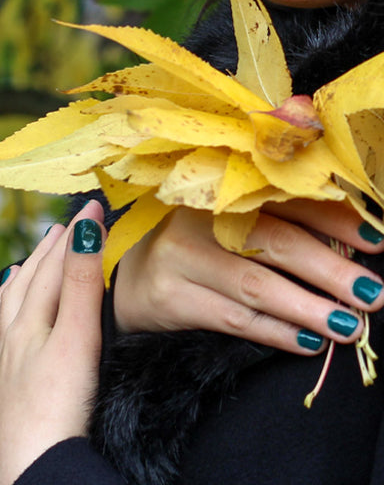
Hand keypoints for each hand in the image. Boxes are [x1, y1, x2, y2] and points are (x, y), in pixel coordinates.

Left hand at [0, 201, 105, 484]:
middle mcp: (14, 335)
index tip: (93, 205)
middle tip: (64, 225)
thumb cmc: (58, 402)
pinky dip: (9, 314)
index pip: (55, 265)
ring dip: (25, 278)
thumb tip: (84, 229)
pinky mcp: (9, 384)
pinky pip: (3, 334)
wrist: (35, 463)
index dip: (75, 234)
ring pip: (11, 307)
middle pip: (29, 282)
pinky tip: (10, 318)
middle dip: (48, 251)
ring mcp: (8, 361)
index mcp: (31, 320)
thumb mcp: (77, 335)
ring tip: (29, 260)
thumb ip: (82, 282)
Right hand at [114, 200, 383, 353]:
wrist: (131, 273)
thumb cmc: (203, 240)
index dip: (338, 220)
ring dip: (310, 309)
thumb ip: (287, 216)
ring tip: (350, 326)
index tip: (378, 242)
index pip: (293, 200)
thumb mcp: (238, 216)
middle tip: (374, 294)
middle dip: (332, 271)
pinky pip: (233, 319)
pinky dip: (275, 332)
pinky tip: (308, 343)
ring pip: (258, 286)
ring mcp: (182, 255)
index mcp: (229, 184)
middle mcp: (204, 214)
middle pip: (279, 242)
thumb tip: (361, 235)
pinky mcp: (169, 297)